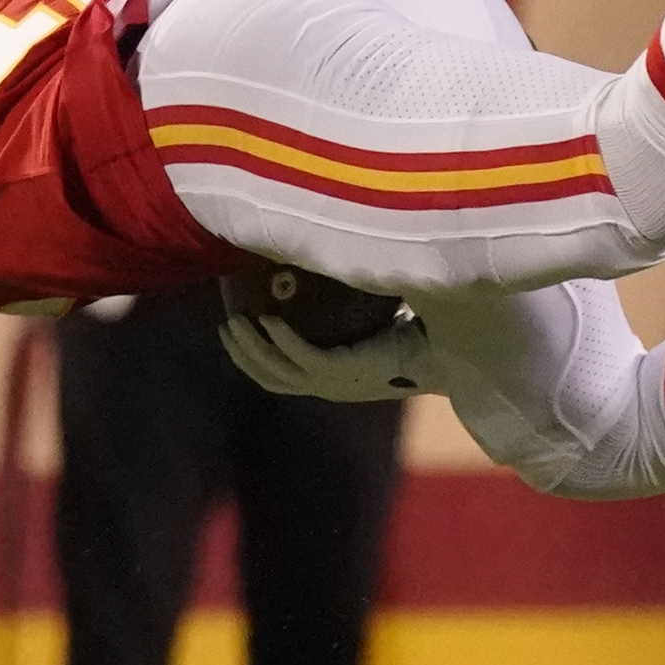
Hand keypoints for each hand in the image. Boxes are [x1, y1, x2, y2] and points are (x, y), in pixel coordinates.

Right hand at [219, 311, 431, 402]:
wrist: (439, 356)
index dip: (249, 361)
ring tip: (236, 320)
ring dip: (251, 346)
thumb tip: (326, 276)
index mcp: (328, 382)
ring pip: (276, 369)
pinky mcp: (341, 369)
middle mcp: (325, 387)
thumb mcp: (367, 331)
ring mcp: (331, 382)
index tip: (233, 334)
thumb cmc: (410, 341)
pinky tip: (269, 318)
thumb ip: (344, 316)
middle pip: (268, 377)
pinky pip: (301, 354)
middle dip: (242, 353)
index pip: (276, 378)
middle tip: (225, 325)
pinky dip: (281, 338)